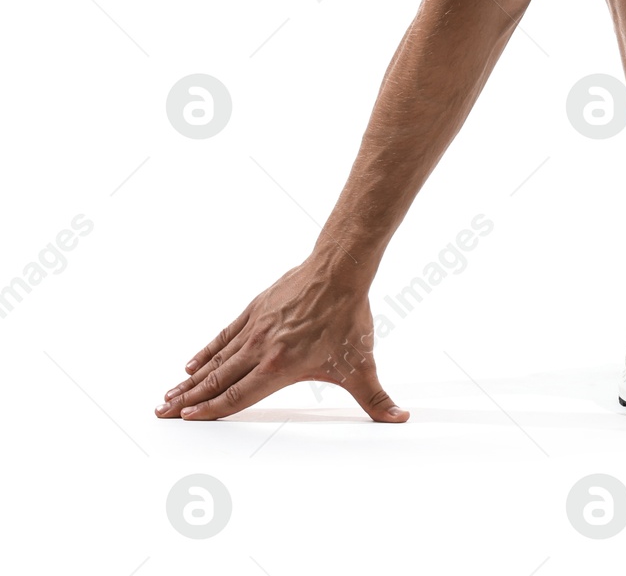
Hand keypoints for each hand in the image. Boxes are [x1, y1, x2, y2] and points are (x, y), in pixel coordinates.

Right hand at [155, 257, 407, 422]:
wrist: (339, 270)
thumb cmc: (348, 318)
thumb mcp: (361, 364)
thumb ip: (376, 398)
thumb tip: (399, 419)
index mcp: (280, 367)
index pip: (238, 396)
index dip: (212, 411)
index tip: (186, 420)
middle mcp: (260, 349)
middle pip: (217, 380)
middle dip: (188, 400)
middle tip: (161, 413)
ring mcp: (254, 328)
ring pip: (216, 359)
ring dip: (191, 379)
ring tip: (167, 395)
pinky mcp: (255, 310)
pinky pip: (223, 335)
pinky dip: (206, 350)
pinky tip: (190, 363)